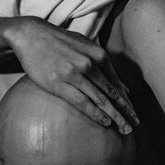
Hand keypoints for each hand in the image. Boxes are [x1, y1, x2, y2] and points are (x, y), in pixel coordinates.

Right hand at [6, 16, 138, 134]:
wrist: (30, 35)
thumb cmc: (59, 41)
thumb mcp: (84, 45)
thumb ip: (103, 65)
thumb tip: (122, 86)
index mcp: (97, 54)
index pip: (116, 83)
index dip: (127, 101)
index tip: (134, 114)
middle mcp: (89, 64)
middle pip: (112, 93)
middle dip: (125, 112)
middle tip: (134, 126)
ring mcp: (74, 73)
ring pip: (100, 100)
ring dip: (115, 116)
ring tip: (124, 129)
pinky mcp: (58, 83)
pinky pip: (81, 102)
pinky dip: (95, 113)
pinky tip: (105, 122)